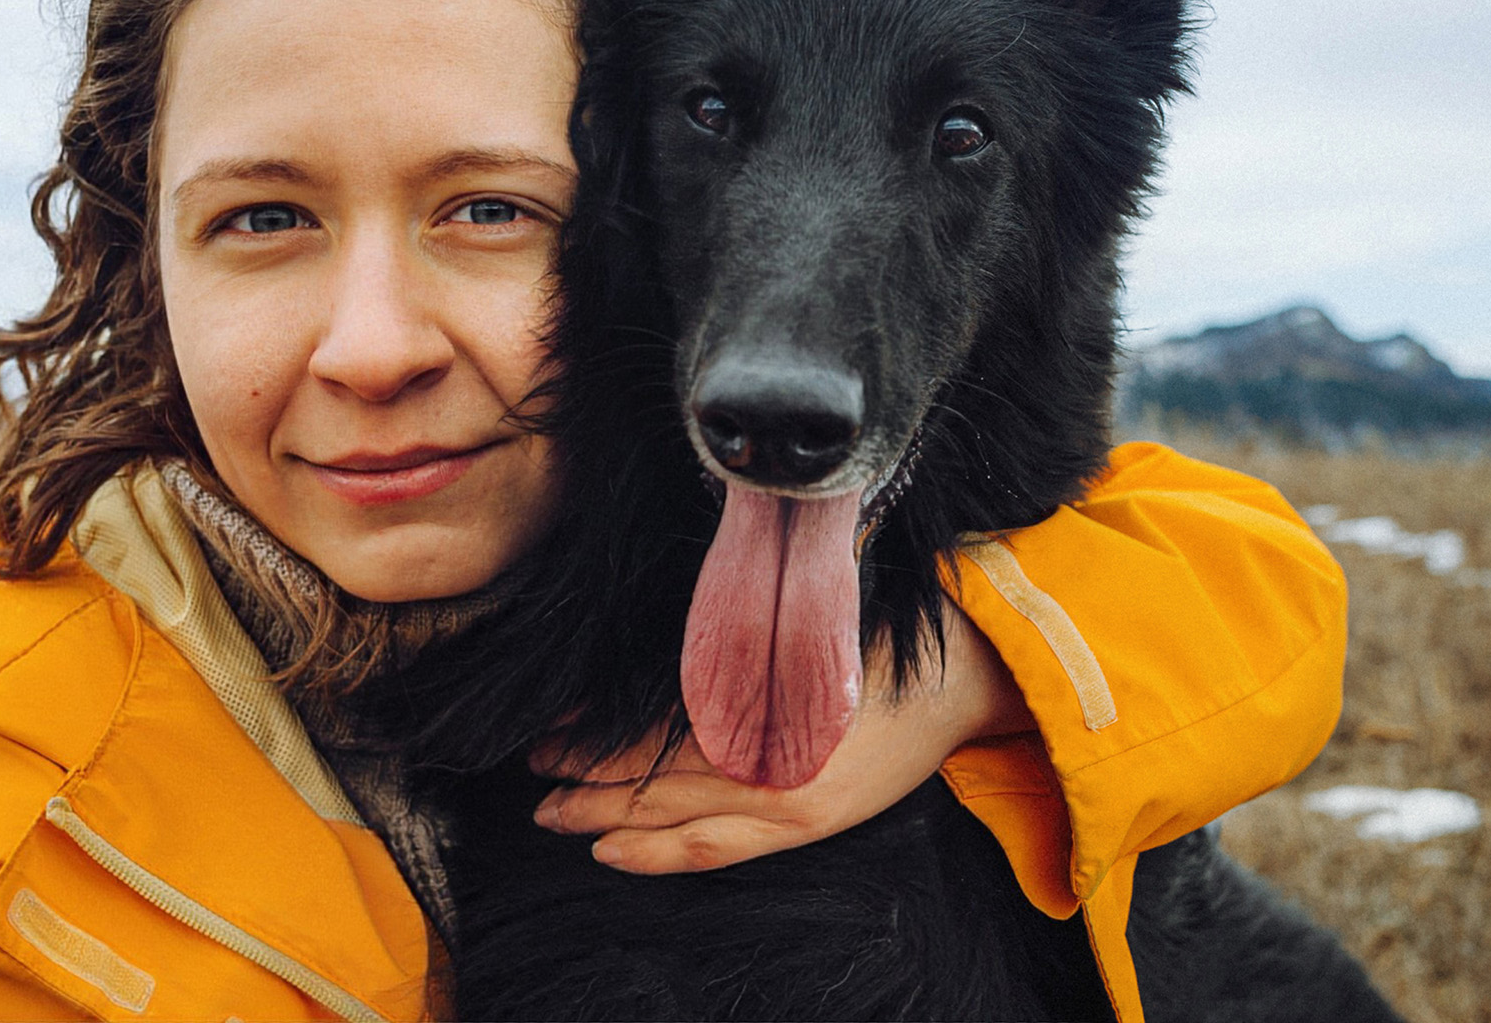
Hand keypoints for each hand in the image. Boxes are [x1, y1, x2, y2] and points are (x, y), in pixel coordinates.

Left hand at [530, 599, 1034, 872]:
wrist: (958, 679)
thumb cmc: (873, 643)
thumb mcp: (793, 636)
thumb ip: (727, 659)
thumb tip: (653, 665)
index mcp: (756, 699)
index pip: (647, 727)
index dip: (590, 733)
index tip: (548, 727)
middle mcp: (761, 755)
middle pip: (646, 774)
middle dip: (580, 775)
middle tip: (532, 769)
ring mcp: (781, 798)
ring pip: (667, 817)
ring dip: (601, 817)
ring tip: (551, 812)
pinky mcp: (803, 823)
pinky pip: (711, 850)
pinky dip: (655, 855)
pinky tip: (612, 852)